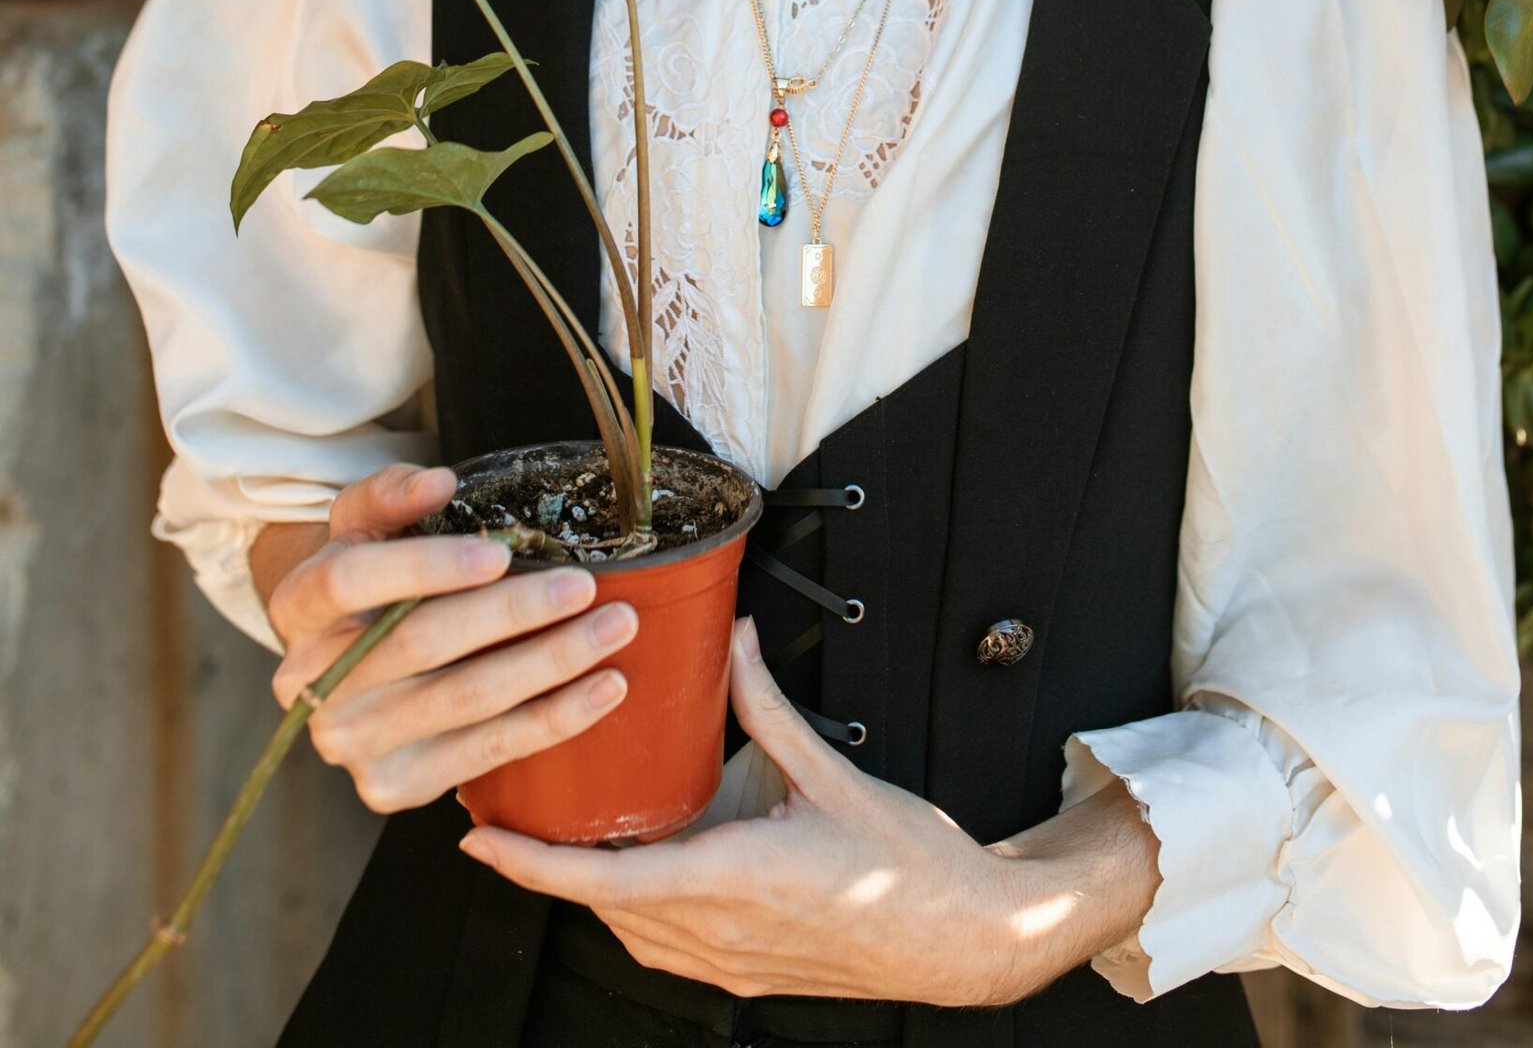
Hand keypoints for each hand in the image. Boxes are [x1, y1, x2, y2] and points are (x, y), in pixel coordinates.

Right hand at [267, 462, 638, 815]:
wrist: (346, 662)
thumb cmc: (369, 577)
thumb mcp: (364, 522)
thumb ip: (393, 493)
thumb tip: (437, 483)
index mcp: (298, 606)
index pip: (354, 582)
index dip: (427, 566)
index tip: (500, 553)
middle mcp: (311, 685)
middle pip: (421, 645)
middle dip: (513, 614)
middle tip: (586, 586)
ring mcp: (351, 745)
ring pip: (464, 702)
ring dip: (550, 665)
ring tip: (613, 628)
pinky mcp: (393, 788)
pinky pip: (487, 753)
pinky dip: (553, 721)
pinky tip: (603, 689)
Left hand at [459, 617, 1126, 1007]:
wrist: (970, 939)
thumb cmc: (913, 863)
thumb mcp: (833, 771)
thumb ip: (768, 708)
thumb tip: (732, 637)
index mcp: (739, 879)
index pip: (607, 881)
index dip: (534, 864)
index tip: (480, 841)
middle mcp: (725, 934)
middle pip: (604, 909)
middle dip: (547, 869)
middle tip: (503, 819)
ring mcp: (735, 966)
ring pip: (631, 936)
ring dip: (588, 894)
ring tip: (555, 840)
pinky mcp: (750, 977)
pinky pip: (666, 951)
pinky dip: (632, 914)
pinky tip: (633, 874)